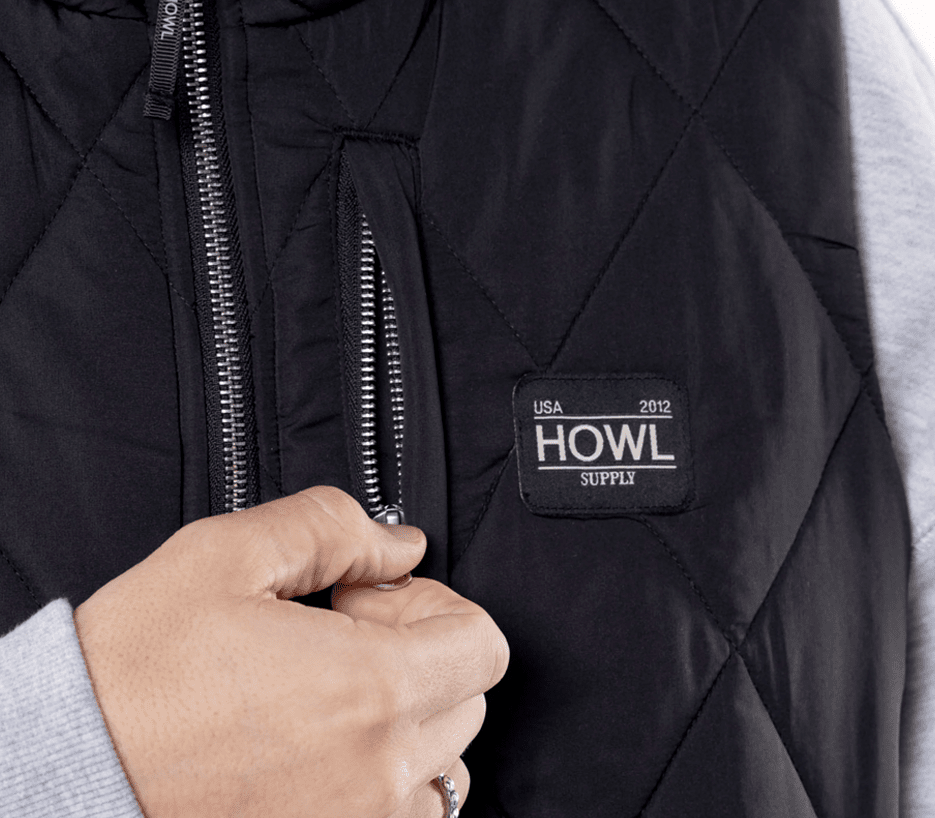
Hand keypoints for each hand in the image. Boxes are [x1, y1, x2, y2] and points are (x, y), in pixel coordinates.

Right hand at [73, 486, 508, 817]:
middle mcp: (376, 770)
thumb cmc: (135, 675)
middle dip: (424, 651)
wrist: (68, 772)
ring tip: (335, 691)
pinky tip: (325, 741)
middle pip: (469, 699)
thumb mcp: (227, 555)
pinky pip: (400, 815)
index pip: (484, 645)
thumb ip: (334, 528)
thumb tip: (399, 542)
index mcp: (367, 689)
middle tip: (347, 635)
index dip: (437, 605)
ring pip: (443, 763)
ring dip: (411, 717)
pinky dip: (385, 774)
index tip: (375, 599)